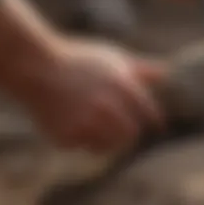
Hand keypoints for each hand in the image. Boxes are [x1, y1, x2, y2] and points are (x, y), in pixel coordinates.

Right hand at [19, 39, 165, 152]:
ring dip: (111, 139)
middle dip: (131, 132)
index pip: (148, 113)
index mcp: (122, 86)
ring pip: (111, 146)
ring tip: (102, 127)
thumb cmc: (79, 60)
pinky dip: (87, 140)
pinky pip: (86, 147)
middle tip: (127, 130)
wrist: (35, 67)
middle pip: (131, 134)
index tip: (158, 127)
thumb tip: (168, 74)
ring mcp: (86, 123)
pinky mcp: (67, 136)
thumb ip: (142, 69)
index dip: (155, 121)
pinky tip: (79, 125)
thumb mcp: (113, 57)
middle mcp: (107, 106)